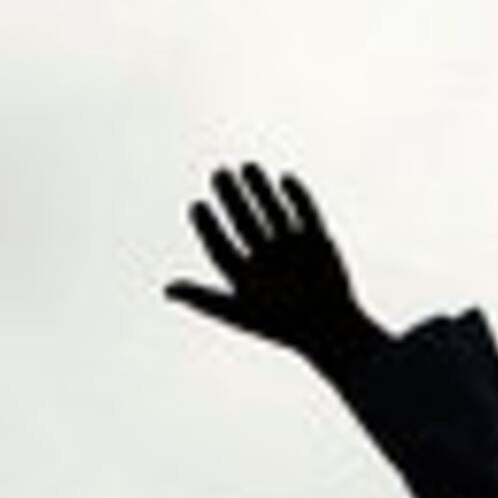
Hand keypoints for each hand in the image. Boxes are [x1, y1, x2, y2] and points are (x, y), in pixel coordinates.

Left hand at [165, 165, 380, 377]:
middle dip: (231, 198)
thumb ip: (203, 299)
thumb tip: (166, 290)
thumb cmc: (284, 327)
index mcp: (247, 277)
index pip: (221, 245)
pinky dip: (298, 196)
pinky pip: (306, 213)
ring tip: (247, 167)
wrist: (331, 330)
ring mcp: (293, 249)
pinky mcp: (319, 242)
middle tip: (218, 174)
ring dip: (260, 190)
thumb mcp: (238, 311)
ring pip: (272, 212)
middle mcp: (267, 260)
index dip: (207, 227)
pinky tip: (284, 179)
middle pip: (243, 222)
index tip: (197, 205)